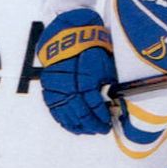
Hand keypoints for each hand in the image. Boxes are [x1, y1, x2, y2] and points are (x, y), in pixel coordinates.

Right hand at [37, 8, 116, 134]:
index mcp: (86, 80)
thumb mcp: (105, 65)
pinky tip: (74, 127)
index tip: (108, 123)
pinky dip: (65, 121)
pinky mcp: (49, 90)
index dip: (102, 117)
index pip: (95, 106)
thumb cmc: (91, 50)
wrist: (68, 36)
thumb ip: (110, 84)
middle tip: (102, 129)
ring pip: (68, 115)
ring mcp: (57, 90)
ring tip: (90, 130)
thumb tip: (117, 101)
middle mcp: (70, 87)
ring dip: (80, 126)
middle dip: (93, 124)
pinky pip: (56, 111)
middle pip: (82, 114)